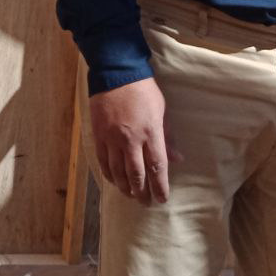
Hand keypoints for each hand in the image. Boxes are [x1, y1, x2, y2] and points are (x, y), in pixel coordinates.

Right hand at [89, 77, 180, 205]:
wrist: (116, 73)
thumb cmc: (143, 90)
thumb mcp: (161, 111)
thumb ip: (167, 137)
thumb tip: (177, 159)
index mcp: (150, 132)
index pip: (157, 167)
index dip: (160, 187)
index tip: (162, 199)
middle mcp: (131, 139)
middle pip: (136, 175)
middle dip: (142, 192)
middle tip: (146, 203)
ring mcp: (112, 138)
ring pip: (117, 172)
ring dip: (125, 187)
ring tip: (131, 195)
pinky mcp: (99, 135)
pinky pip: (103, 161)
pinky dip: (109, 175)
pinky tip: (114, 181)